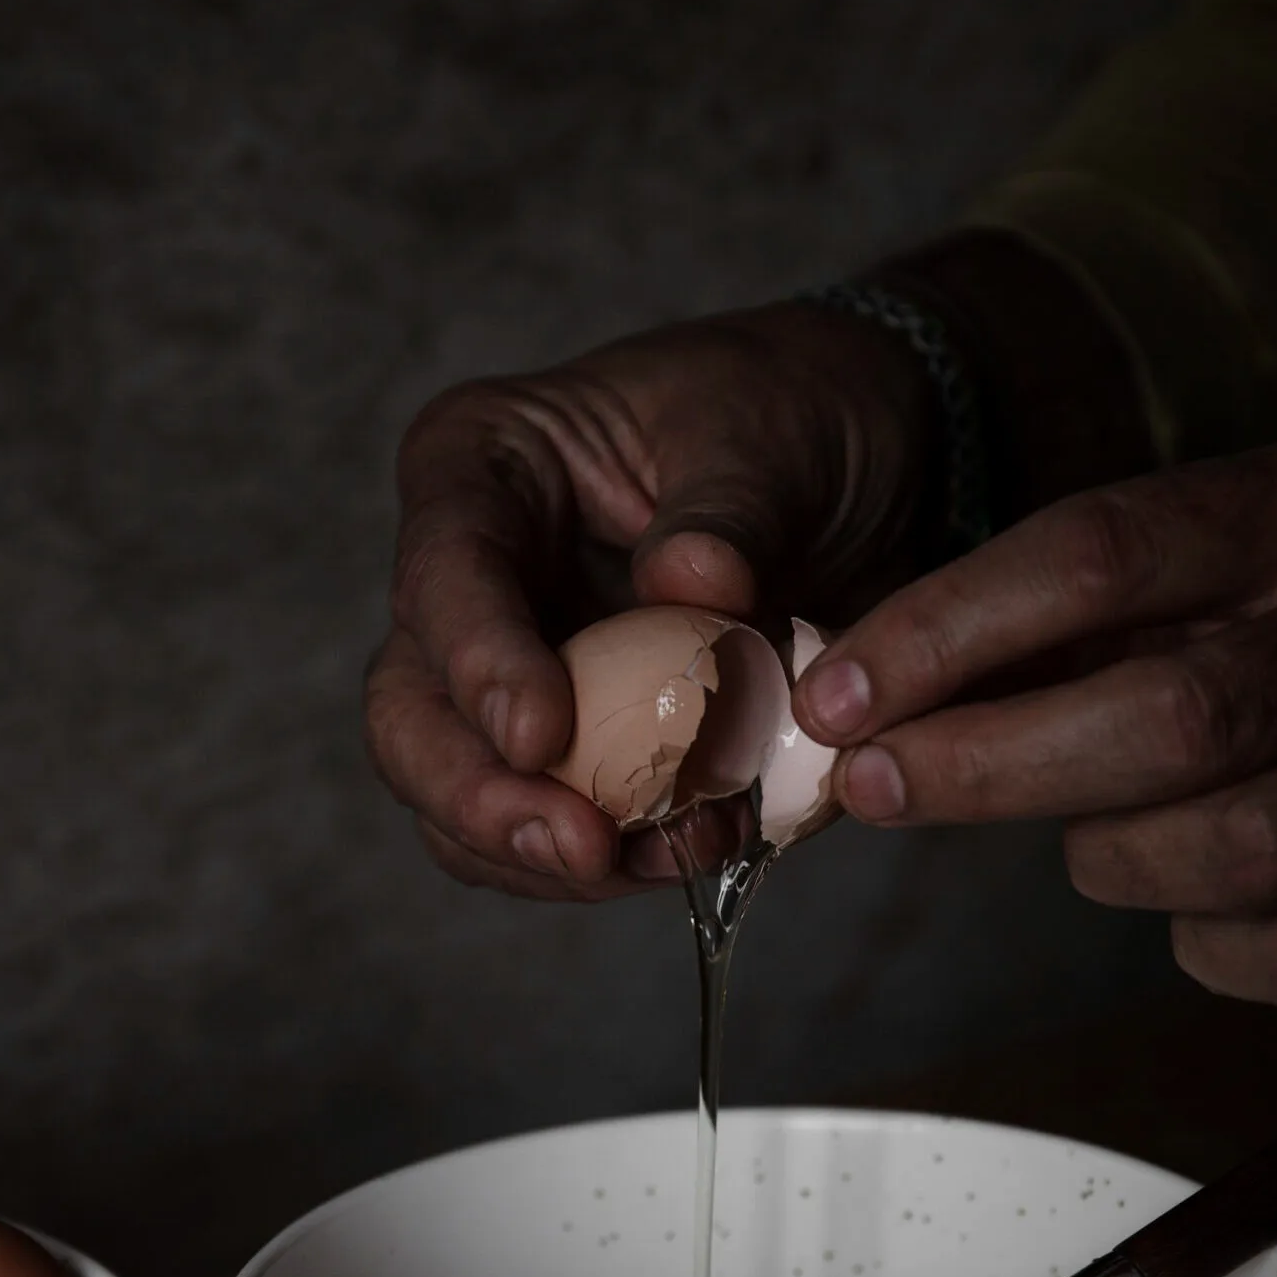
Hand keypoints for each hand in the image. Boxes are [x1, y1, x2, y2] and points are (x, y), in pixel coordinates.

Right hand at [365, 301, 933, 898]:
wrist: (865, 473)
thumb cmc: (793, 415)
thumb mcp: (774, 436)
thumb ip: (729, 512)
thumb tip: (689, 585)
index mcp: (485, 464)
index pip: (445, 571)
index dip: (478, 664)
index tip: (542, 736)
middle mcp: (471, 578)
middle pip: (410, 710)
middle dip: (482, 795)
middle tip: (581, 846)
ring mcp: (507, 673)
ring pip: (458, 795)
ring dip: (552, 850)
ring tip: (676, 854)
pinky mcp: (568, 748)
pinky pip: (545, 830)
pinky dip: (613, 862)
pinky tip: (692, 850)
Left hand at [794, 434, 1276, 1007]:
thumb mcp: (1199, 552)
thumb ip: (1058, 612)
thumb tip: (856, 693)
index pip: (1102, 557)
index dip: (945, 633)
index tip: (834, 694)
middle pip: (1174, 718)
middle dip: (991, 765)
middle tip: (875, 784)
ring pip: (1248, 845)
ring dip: (1122, 855)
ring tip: (1097, 834)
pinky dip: (1211, 942)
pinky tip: (1188, 894)